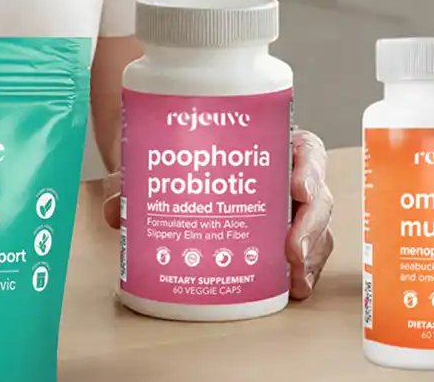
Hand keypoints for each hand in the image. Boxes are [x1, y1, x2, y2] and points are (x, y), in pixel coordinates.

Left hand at [104, 128, 336, 300]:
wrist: (162, 174)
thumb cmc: (171, 159)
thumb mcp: (152, 161)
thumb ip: (132, 183)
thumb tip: (117, 211)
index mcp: (268, 144)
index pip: (305, 149)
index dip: (309, 167)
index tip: (298, 187)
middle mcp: (284, 176)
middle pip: (316, 195)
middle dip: (310, 223)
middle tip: (292, 249)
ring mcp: (286, 209)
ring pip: (315, 228)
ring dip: (310, 253)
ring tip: (293, 277)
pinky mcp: (281, 239)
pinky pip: (304, 253)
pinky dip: (302, 271)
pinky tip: (292, 288)